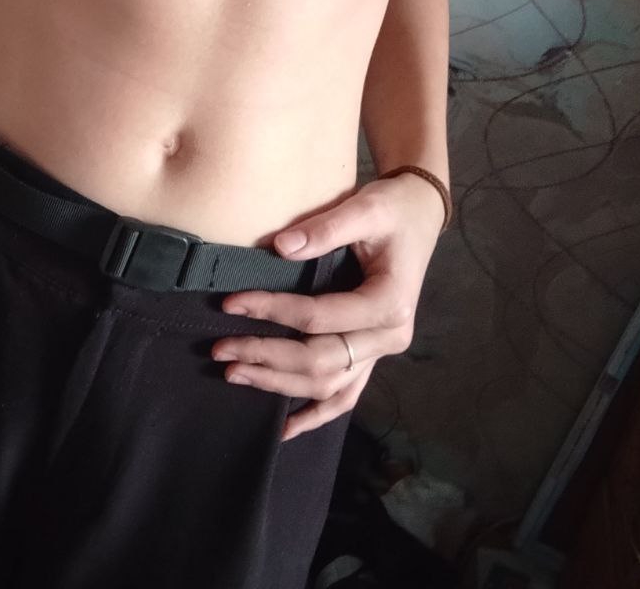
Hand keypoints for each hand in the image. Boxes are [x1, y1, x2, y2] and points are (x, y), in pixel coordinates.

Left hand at [212, 171, 445, 440]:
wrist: (419, 214)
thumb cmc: (393, 209)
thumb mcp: (364, 209)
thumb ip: (324, 230)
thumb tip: (278, 248)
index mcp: (390, 303)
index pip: (320, 318)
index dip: (273, 311)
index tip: (231, 303)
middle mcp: (389, 337)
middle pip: (320, 360)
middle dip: (267, 356)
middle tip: (220, 348)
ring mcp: (381, 351)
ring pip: (328, 385)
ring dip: (280, 384)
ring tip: (234, 373)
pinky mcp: (371, 353)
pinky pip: (345, 394)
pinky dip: (316, 415)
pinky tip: (283, 429)